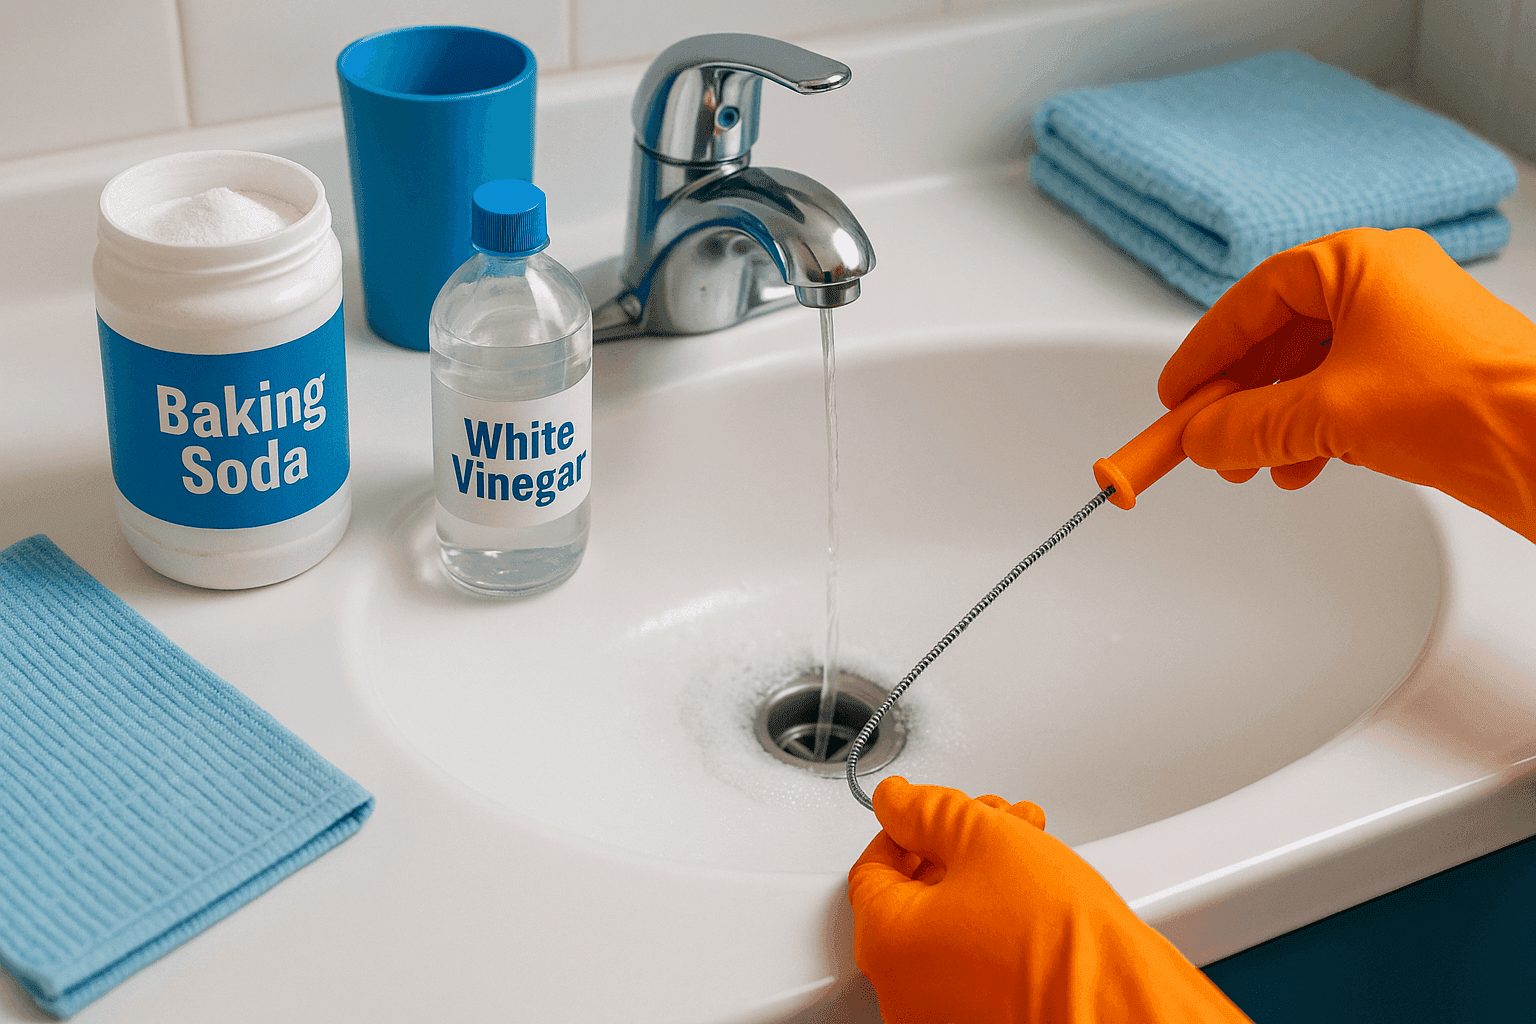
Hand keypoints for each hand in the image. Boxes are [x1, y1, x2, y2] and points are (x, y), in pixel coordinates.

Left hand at [847, 777, 1250, 1022]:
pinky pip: (971, 960)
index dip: (907, 825)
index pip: (873, 865)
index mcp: (885, 942)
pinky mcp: (980, 1020)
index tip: (932, 809)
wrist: (1120, 1000)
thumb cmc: (1058, 936)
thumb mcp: (982, 838)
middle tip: (993, 819)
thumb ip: (927, 811)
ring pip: (947, 924)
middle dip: (956, 844)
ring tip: (1028, 843)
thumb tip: (896, 801)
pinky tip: (1034, 888)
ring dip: (982, 874)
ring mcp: (939, 1011)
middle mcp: (901, 988)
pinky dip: (994, 919)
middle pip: (914, 894)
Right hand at [1160, 227, 1535, 540]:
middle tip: (1203, 434)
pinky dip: (1311, 430)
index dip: (1205, 351)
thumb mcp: (1326, 414)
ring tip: (1246, 464)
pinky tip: (1297, 468)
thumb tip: (1201, 438)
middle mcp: (1383, 285)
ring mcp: (1407, 329)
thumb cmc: (1467, 400)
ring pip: (1310, 370)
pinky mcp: (1425, 374)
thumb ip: (1247, 426)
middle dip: (1237, 395)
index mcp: (1359, 262)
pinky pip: (1344, 393)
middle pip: (1279, 336)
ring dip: (1271, 420)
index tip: (1175, 394)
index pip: (1253, 299)